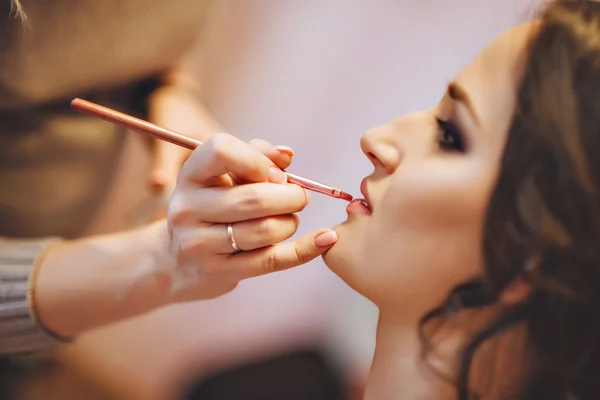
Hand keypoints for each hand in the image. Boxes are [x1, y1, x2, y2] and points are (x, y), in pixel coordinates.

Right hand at [161, 133, 337, 301]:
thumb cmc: (211, 206)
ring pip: (267, 229)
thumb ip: (255, 155)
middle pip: (255, 197)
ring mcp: (199, 243)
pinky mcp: (218, 271)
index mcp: (190, 174)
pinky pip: (272, 259)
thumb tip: (287, 155)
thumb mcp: (222, 175)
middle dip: (291, 196)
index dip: (259, 160)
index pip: (222, 150)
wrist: (174, 260)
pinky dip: (306, 249)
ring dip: (291, 222)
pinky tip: (326, 239)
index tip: (274, 174)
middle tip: (299, 197)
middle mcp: (188, 207)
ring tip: (289, 219)